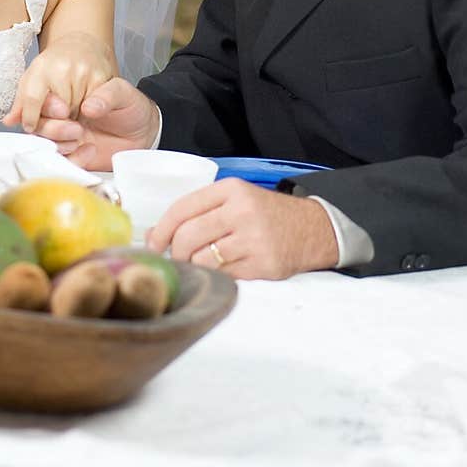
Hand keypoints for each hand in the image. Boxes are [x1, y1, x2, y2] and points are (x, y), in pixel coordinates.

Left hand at [3, 33, 115, 132]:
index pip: (32, 98)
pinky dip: (87, 116)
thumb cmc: (54, 65)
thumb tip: (8, 121)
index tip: (30, 127)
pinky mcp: (101, 79)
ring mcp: (84, 73)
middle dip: (55, 123)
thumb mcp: (33, 78)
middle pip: (56, 112)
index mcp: (41, 67)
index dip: (31, 117)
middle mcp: (62, 68)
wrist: (83, 44)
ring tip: (70, 114)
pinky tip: (83, 109)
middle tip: (54, 122)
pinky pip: (92, 109)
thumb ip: (21, 102)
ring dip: (72, 121)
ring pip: (76, 114)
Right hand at [28, 76, 159, 169]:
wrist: (144, 131)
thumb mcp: (122, 93)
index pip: (39, 99)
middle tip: (76, 127)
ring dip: (59, 143)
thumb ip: (107, 95)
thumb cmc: (131, 107)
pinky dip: (72, 159)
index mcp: (66, 96)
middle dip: (52, 128)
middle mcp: (60, 118)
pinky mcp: (72, 158)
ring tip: (81, 137)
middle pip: (37, 125)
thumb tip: (88, 107)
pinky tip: (89, 150)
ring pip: (43, 146)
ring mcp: (64, 139)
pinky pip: (61, 164)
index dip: (45, 106)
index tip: (62, 109)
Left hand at [146, 178, 339, 279]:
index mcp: (231, 190)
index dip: (161, 229)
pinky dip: (217, 275)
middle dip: (175, 252)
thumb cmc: (267, 214)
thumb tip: (156, 234)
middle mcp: (242, 211)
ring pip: (203, 260)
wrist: (313, 229)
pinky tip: (224, 268)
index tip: (153, 243)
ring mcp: (253, 239)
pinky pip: (223, 275)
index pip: (182, 208)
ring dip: (196, 266)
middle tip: (176, 258)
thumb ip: (199, 211)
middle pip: (188, 237)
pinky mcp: (263, 265)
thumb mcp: (236, 199)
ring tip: (202, 263)